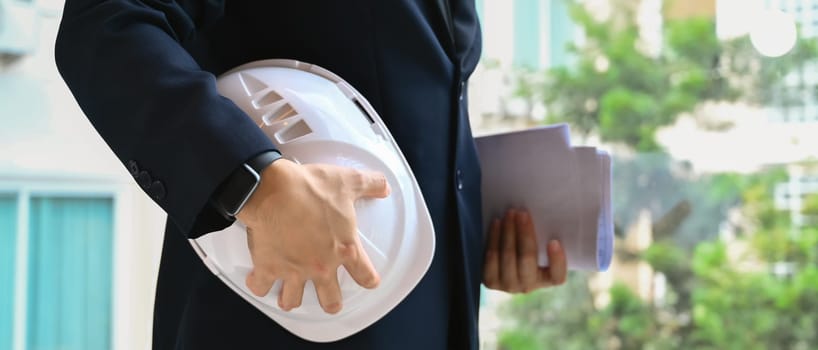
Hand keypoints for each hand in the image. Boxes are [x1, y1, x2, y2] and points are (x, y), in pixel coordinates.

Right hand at [236, 159, 389, 313]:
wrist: (272, 190)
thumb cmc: (308, 188)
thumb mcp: (347, 181)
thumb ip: (370, 184)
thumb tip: (383, 186)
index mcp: (343, 249)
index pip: (364, 274)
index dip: (369, 279)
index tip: (369, 281)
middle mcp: (320, 266)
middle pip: (330, 300)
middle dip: (331, 303)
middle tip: (330, 301)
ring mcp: (293, 270)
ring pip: (293, 299)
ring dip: (291, 298)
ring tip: (290, 297)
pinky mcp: (268, 268)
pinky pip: (261, 286)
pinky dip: (258, 285)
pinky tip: (257, 281)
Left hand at [482, 209, 566, 292]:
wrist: (499, 263)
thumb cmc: (525, 248)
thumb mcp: (539, 248)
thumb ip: (542, 237)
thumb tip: (535, 217)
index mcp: (547, 280)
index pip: (557, 276)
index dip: (557, 260)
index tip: (554, 242)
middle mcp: (528, 286)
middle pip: (527, 258)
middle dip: (524, 233)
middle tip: (522, 213)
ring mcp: (508, 285)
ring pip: (508, 255)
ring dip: (508, 231)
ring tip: (509, 214)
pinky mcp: (490, 281)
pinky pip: (491, 257)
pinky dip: (494, 237)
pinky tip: (496, 223)